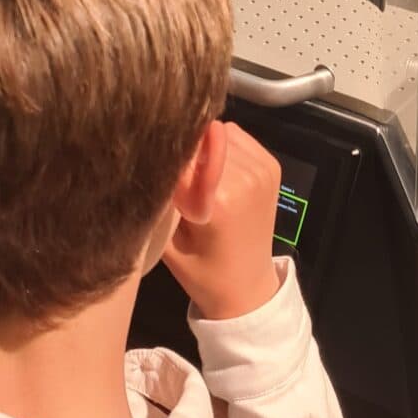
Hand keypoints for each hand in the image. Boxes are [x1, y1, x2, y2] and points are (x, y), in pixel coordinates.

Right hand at [164, 123, 281, 320]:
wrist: (248, 287)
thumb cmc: (203, 273)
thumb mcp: (169, 243)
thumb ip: (160, 202)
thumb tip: (146, 160)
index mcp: (219, 200)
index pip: (181, 154)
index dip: (162, 154)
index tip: (147, 160)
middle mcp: (244, 177)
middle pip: (199, 138)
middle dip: (183, 152)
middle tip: (173, 173)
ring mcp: (261, 168)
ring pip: (217, 130)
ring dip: (203, 147)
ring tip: (196, 175)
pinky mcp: (270, 164)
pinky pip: (235, 134)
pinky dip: (222, 144)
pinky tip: (216, 169)